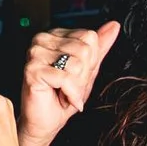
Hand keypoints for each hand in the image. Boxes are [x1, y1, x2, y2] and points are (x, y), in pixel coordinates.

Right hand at [18, 22, 119, 144]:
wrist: (46, 120)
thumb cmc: (63, 96)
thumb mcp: (88, 69)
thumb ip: (99, 47)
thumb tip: (114, 25)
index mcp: (57, 35)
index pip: (90, 36)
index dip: (90, 62)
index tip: (78, 75)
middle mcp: (43, 39)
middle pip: (85, 50)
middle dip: (83, 75)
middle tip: (70, 86)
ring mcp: (35, 53)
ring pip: (77, 64)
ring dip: (76, 86)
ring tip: (64, 91)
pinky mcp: (32, 69)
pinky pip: (66, 78)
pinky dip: (70, 93)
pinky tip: (63, 98)